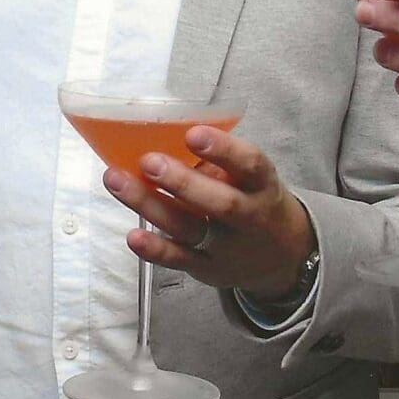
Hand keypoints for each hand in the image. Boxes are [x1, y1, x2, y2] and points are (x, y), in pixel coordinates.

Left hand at [104, 127, 314, 302]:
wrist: (282, 257)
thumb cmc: (255, 199)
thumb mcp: (252, 177)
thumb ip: (218, 159)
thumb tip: (163, 131)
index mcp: (262, 185)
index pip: (250, 165)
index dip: (224, 149)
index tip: (193, 133)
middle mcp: (249, 217)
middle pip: (220, 204)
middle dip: (182, 182)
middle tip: (149, 161)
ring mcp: (226, 246)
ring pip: (189, 228)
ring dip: (150, 205)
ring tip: (116, 181)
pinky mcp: (205, 268)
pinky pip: (178, 259)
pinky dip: (155, 250)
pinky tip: (133, 235)